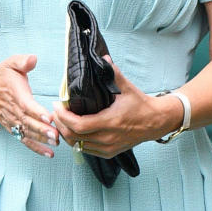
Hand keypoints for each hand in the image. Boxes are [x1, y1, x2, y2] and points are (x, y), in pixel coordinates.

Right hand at [0, 55, 59, 157]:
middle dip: (42, 130)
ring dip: (41, 140)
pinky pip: (24, 140)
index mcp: (15, 94)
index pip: (27, 105)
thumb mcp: (11, 63)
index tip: (49, 118)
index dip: (37, 112)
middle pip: (28, 123)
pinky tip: (49, 154)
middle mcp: (13, 110)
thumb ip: (22, 61)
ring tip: (55, 145)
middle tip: (56, 136)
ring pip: (27, 133)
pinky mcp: (13, 128)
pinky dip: (36, 148)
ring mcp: (13, 121)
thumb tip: (32, 59)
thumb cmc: (1, 75)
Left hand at [53, 63, 180, 155]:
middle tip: (56, 112)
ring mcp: (108, 148)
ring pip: (77, 145)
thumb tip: (103, 57)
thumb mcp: (128, 88)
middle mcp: (108, 138)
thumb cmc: (141, 105)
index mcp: (110, 122)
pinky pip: (86, 150)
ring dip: (66, 134)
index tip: (57, 105)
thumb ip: (114, 73)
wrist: (155, 122)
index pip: (78, 125)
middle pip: (73, 137)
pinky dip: (76, 141)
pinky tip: (74, 131)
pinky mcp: (109, 153)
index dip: (63, 117)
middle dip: (60, 125)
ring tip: (62, 121)